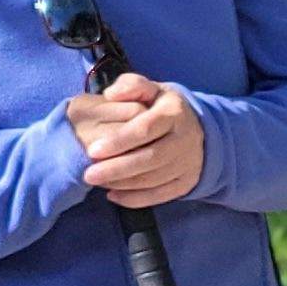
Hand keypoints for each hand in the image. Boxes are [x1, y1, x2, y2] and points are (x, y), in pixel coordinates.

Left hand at [66, 74, 205, 207]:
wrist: (198, 128)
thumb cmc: (162, 107)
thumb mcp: (150, 89)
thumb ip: (131, 86)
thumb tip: (111, 94)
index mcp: (174, 113)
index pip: (145, 129)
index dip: (119, 141)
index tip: (93, 150)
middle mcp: (185, 139)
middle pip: (150, 159)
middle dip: (117, 169)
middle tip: (88, 175)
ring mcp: (188, 163)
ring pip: (153, 180)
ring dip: (123, 184)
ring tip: (97, 183)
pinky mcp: (187, 182)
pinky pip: (160, 195)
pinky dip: (135, 199)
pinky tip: (113, 196)